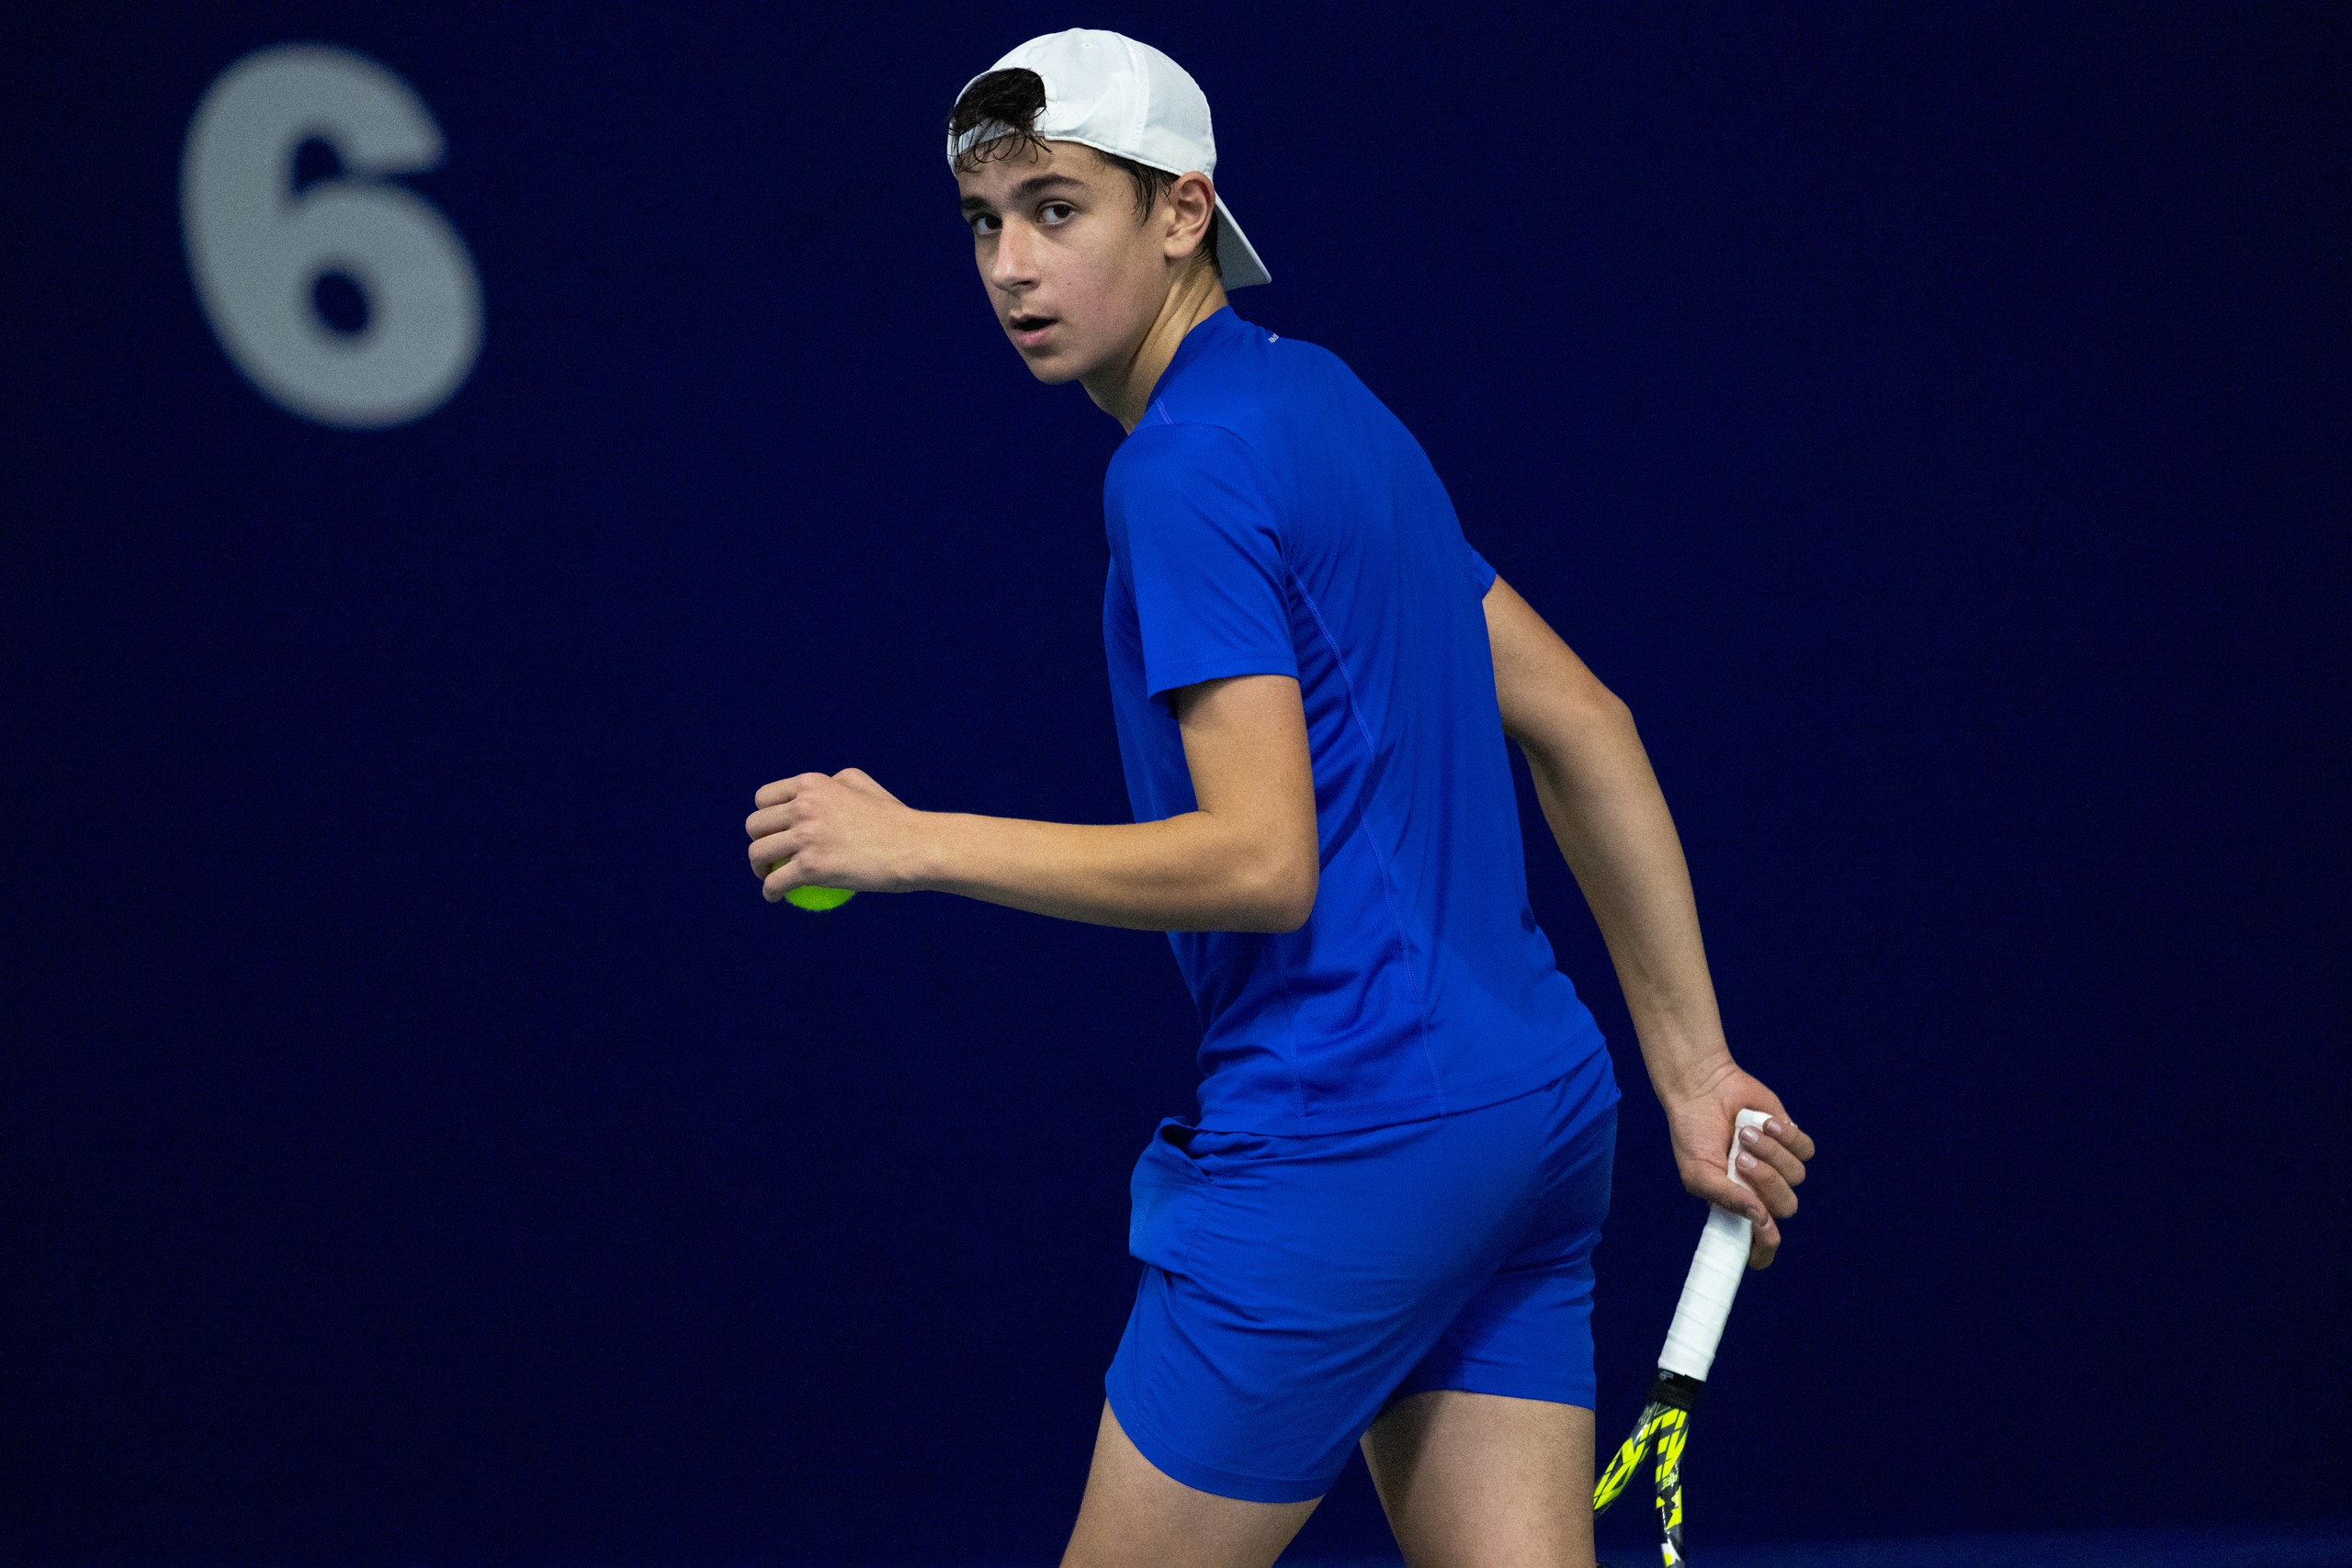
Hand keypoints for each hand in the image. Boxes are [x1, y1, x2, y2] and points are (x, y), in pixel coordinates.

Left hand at [745, 768, 926, 902]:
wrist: (915, 846)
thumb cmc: (896, 820)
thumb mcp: (864, 786)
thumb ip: (835, 784)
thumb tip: (814, 794)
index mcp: (813, 784)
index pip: (765, 798)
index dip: (764, 816)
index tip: (774, 832)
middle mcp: (804, 806)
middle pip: (755, 826)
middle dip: (758, 841)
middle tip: (771, 857)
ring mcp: (807, 836)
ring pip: (758, 854)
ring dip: (758, 868)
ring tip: (770, 878)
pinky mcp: (812, 866)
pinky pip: (776, 882)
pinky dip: (770, 892)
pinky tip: (774, 897)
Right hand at [1660, 1061, 1814, 1268]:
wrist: (1703, 1090)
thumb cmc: (1694, 1134)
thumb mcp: (1698, 1172)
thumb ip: (1725, 1198)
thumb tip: (1761, 1217)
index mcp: (1738, 1207)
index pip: (1761, 1244)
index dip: (1766, 1248)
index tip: (1763, 1231)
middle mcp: (1762, 1191)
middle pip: (1787, 1207)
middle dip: (1766, 1181)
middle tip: (1741, 1158)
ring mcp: (1779, 1166)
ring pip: (1797, 1176)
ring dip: (1770, 1152)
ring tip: (1745, 1133)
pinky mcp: (1791, 1139)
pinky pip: (1806, 1150)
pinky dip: (1786, 1136)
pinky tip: (1764, 1122)